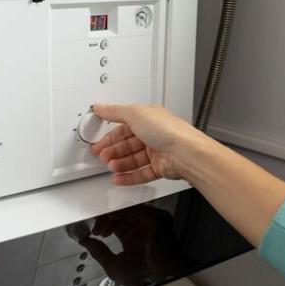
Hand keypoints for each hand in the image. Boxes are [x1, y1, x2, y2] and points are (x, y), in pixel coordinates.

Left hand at [79, 205, 186, 285]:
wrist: (161, 279)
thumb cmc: (145, 276)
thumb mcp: (113, 264)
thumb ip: (98, 251)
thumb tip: (84, 241)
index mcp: (133, 237)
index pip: (115, 222)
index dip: (102, 224)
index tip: (91, 229)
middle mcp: (141, 227)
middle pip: (119, 214)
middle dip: (104, 220)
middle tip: (94, 230)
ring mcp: (149, 221)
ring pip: (126, 210)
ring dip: (111, 218)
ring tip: (102, 231)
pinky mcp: (156, 218)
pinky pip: (135, 209)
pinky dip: (121, 213)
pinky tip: (110, 222)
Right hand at [91, 103, 207, 184]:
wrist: (186, 153)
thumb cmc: (168, 131)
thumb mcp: (135, 113)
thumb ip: (115, 112)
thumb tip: (100, 107)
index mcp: (149, 118)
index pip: (124, 127)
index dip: (110, 135)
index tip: (98, 141)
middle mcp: (154, 135)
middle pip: (128, 144)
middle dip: (113, 151)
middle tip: (101, 156)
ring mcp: (158, 152)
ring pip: (133, 159)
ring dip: (119, 163)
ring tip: (110, 166)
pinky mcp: (161, 168)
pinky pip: (141, 173)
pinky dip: (128, 177)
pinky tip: (118, 178)